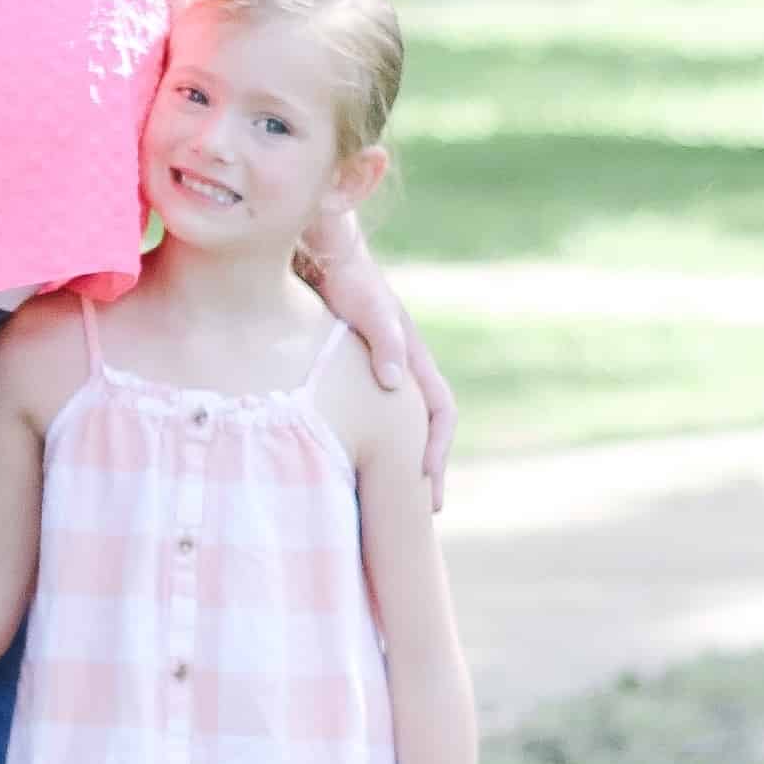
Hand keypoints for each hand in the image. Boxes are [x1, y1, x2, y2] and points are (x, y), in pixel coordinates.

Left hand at [303, 219, 455, 508]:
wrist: (322, 251)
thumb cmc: (346, 277)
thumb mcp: (367, 307)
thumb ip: (385, 341)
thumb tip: (396, 384)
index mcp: (414, 358)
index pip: (441, 411)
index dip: (437, 449)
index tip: (428, 483)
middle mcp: (402, 368)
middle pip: (424, 427)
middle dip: (428, 470)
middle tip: (425, 512)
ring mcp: (379, 370)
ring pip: (398, 426)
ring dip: (400, 461)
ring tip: (391, 498)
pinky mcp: (354, 372)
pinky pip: (371, 417)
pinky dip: (372, 445)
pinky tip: (350, 464)